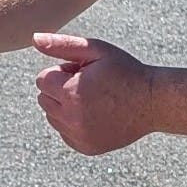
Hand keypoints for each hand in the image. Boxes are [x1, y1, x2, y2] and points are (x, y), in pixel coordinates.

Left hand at [33, 32, 155, 155]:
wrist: (152, 102)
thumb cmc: (125, 71)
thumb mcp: (97, 51)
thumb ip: (63, 45)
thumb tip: (34, 39)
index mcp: (71, 93)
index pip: (42, 80)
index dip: (62, 72)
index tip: (84, 72)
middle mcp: (71, 119)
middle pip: (43, 99)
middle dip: (60, 89)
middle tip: (90, 85)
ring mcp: (78, 136)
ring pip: (52, 117)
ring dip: (65, 106)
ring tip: (94, 99)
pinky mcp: (85, 147)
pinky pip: (64, 132)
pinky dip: (74, 123)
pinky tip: (96, 114)